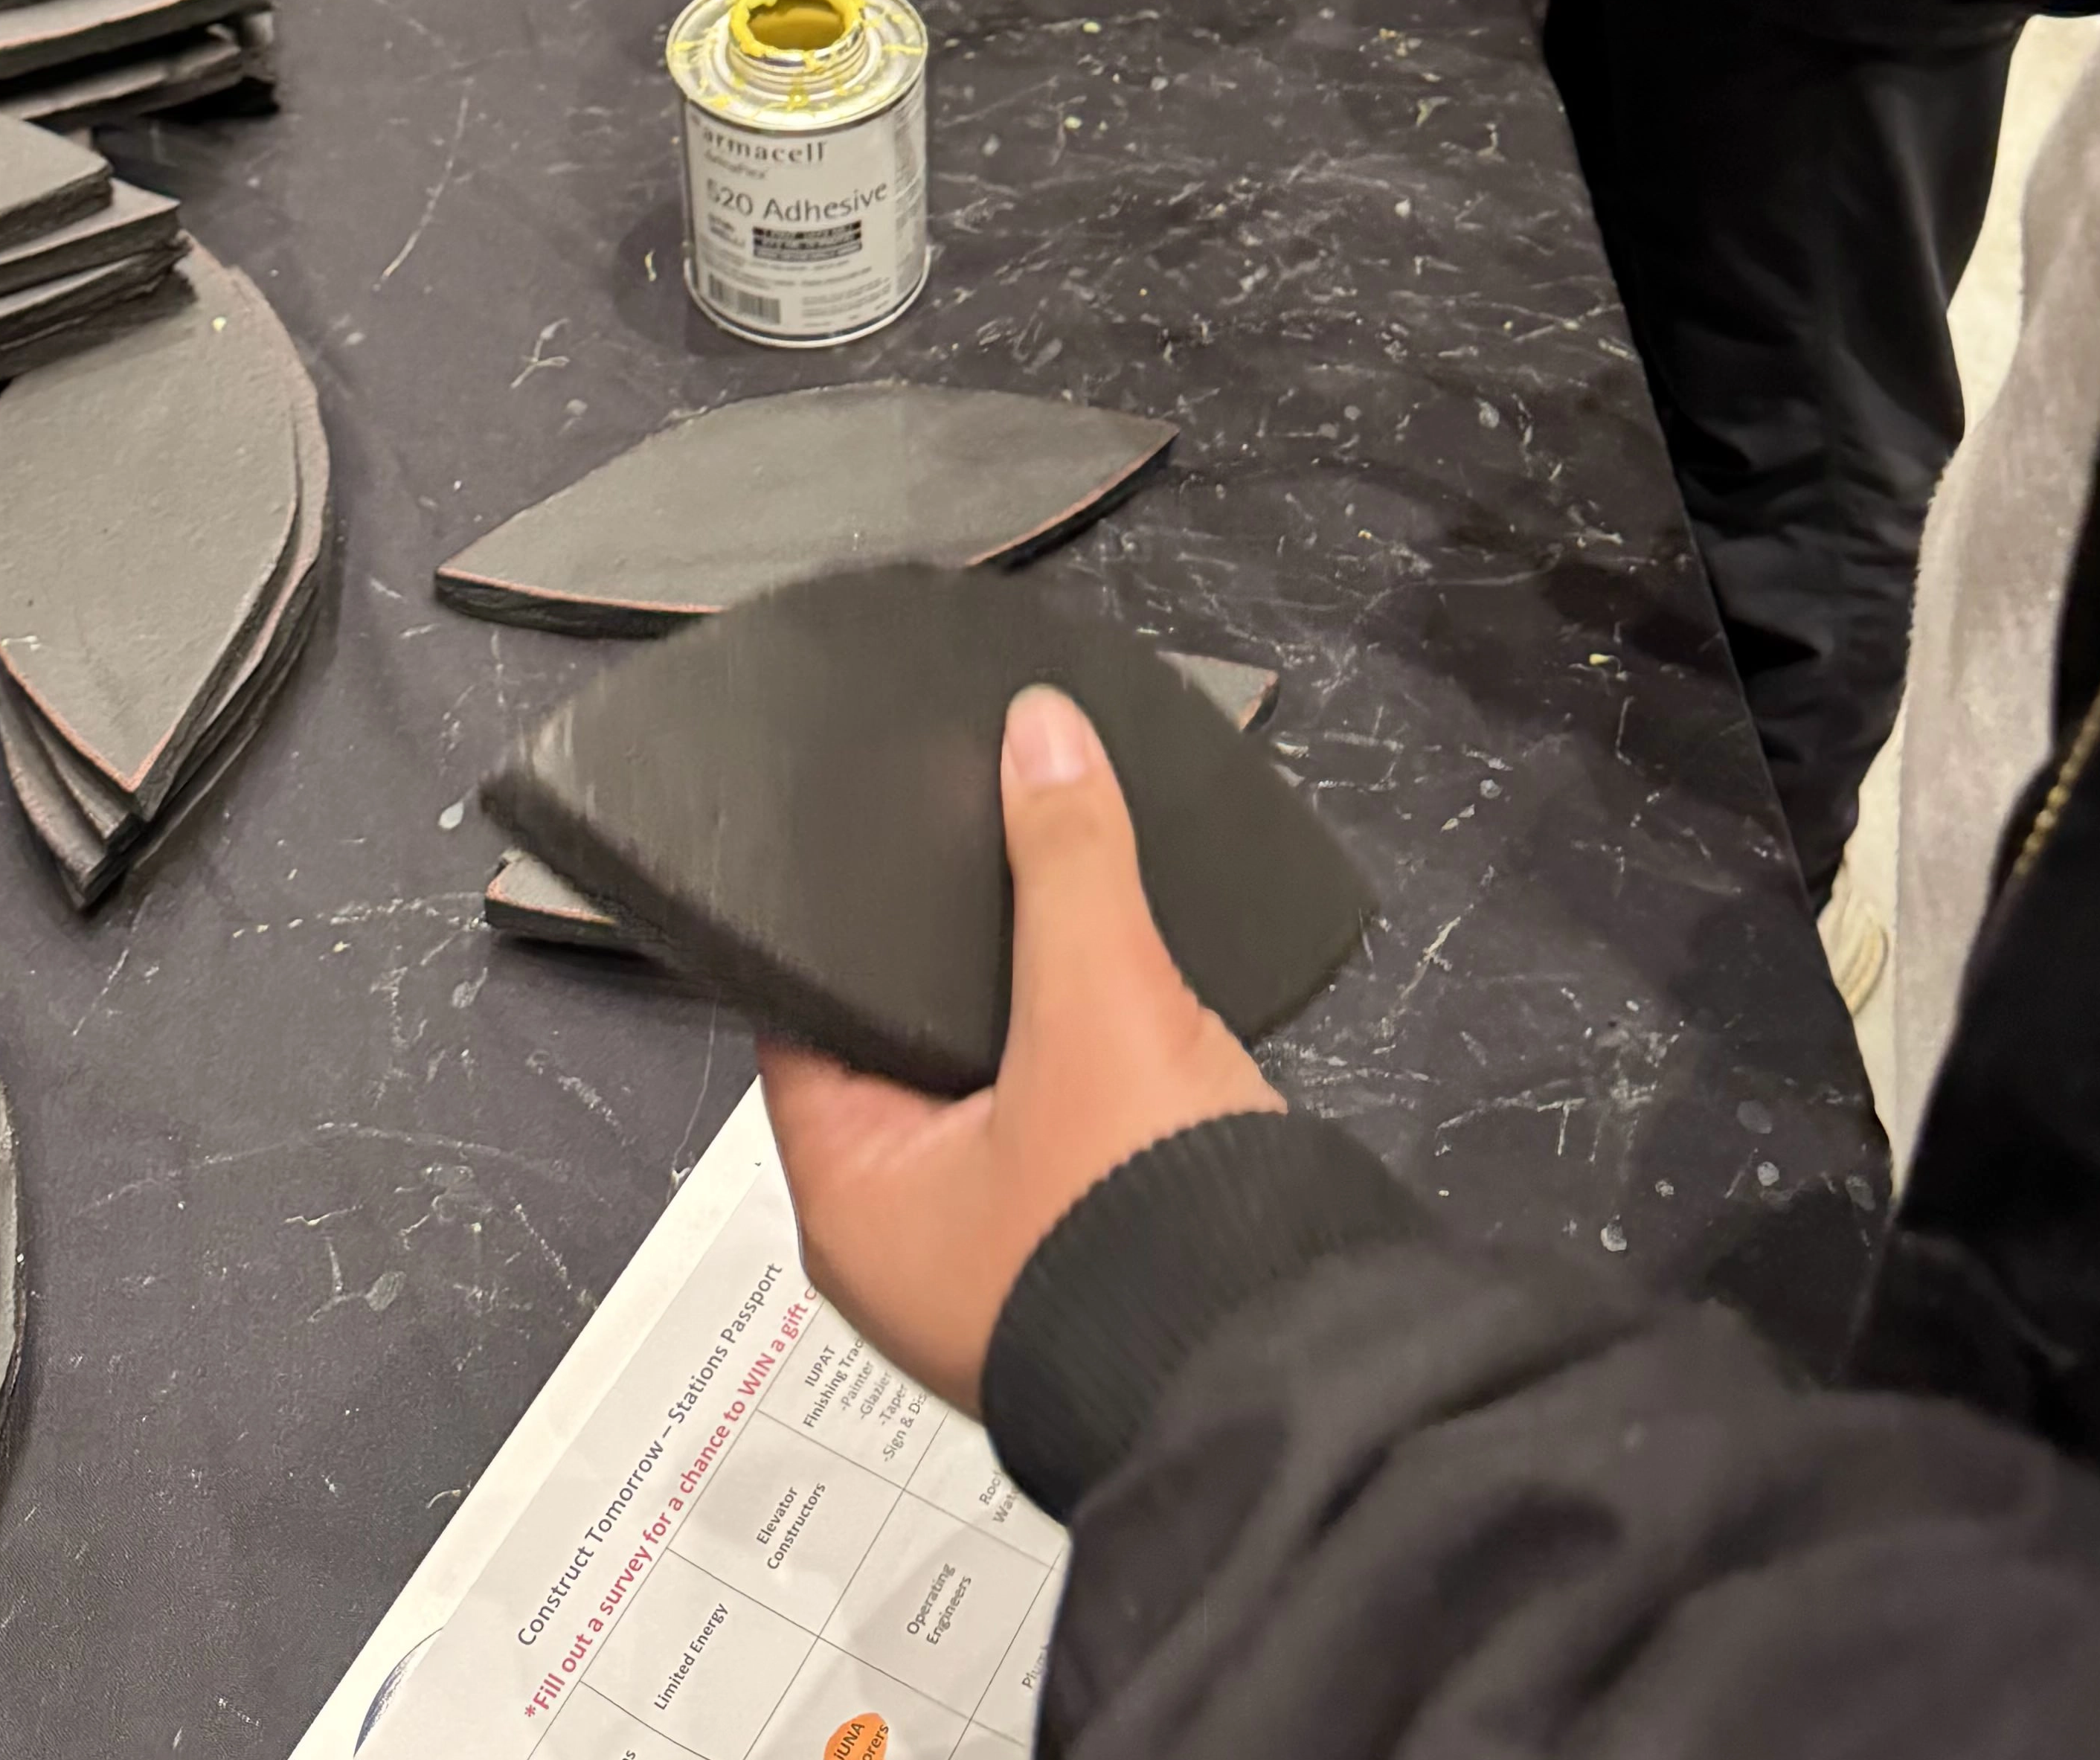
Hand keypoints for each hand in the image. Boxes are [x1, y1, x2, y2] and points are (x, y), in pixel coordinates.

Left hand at [760, 687, 1277, 1412]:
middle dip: (954, 964)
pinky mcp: (1092, 1253)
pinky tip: (1129, 1006)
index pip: (807, 1025)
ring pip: (998, 1089)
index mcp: (853, 1209)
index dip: (841, 930)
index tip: (877, 839)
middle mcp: (911, 1248)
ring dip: (1037, 1016)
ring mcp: (1004, 1259)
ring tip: (1065, 917)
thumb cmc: (1149, 1241)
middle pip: (906, 1053)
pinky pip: (1068, 1128)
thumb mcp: (1099, 1008)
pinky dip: (1093, 1065)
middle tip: (985, 851)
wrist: (1292, 1367)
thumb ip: (1066, 860)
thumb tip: (1038, 731)